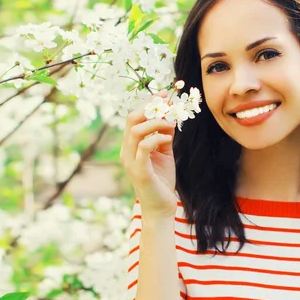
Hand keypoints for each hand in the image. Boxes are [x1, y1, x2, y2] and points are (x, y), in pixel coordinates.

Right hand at [119, 90, 178, 219]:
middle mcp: (127, 151)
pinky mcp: (140, 171)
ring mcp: (131, 161)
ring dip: (156, 122)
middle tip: (168, 104)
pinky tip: (168, 138)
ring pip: (136, 131)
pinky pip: (144, 147)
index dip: (149, 104)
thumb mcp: (164, 153)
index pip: (134, 117)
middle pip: (132, 119)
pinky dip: (157, 138)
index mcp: (131, 145)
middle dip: (151, 108)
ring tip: (172, 123)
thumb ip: (164, 135)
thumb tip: (170, 117)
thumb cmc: (162, 179)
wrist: (161, 206)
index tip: (165, 94)